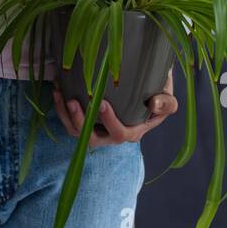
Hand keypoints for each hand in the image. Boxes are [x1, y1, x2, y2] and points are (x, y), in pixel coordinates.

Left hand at [52, 70, 176, 146]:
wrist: (145, 89)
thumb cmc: (158, 94)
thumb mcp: (168, 98)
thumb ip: (167, 104)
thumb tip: (153, 103)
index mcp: (133, 132)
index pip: (120, 133)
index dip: (109, 121)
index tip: (102, 103)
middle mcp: (112, 135)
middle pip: (92, 138)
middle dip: (80, 121)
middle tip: (72, 101)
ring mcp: (98, 130)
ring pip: (77, 132)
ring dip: (65, 114)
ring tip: (60, 93)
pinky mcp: (86, 123)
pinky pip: (70, 122)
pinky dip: (61, 108)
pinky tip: (58, 89)